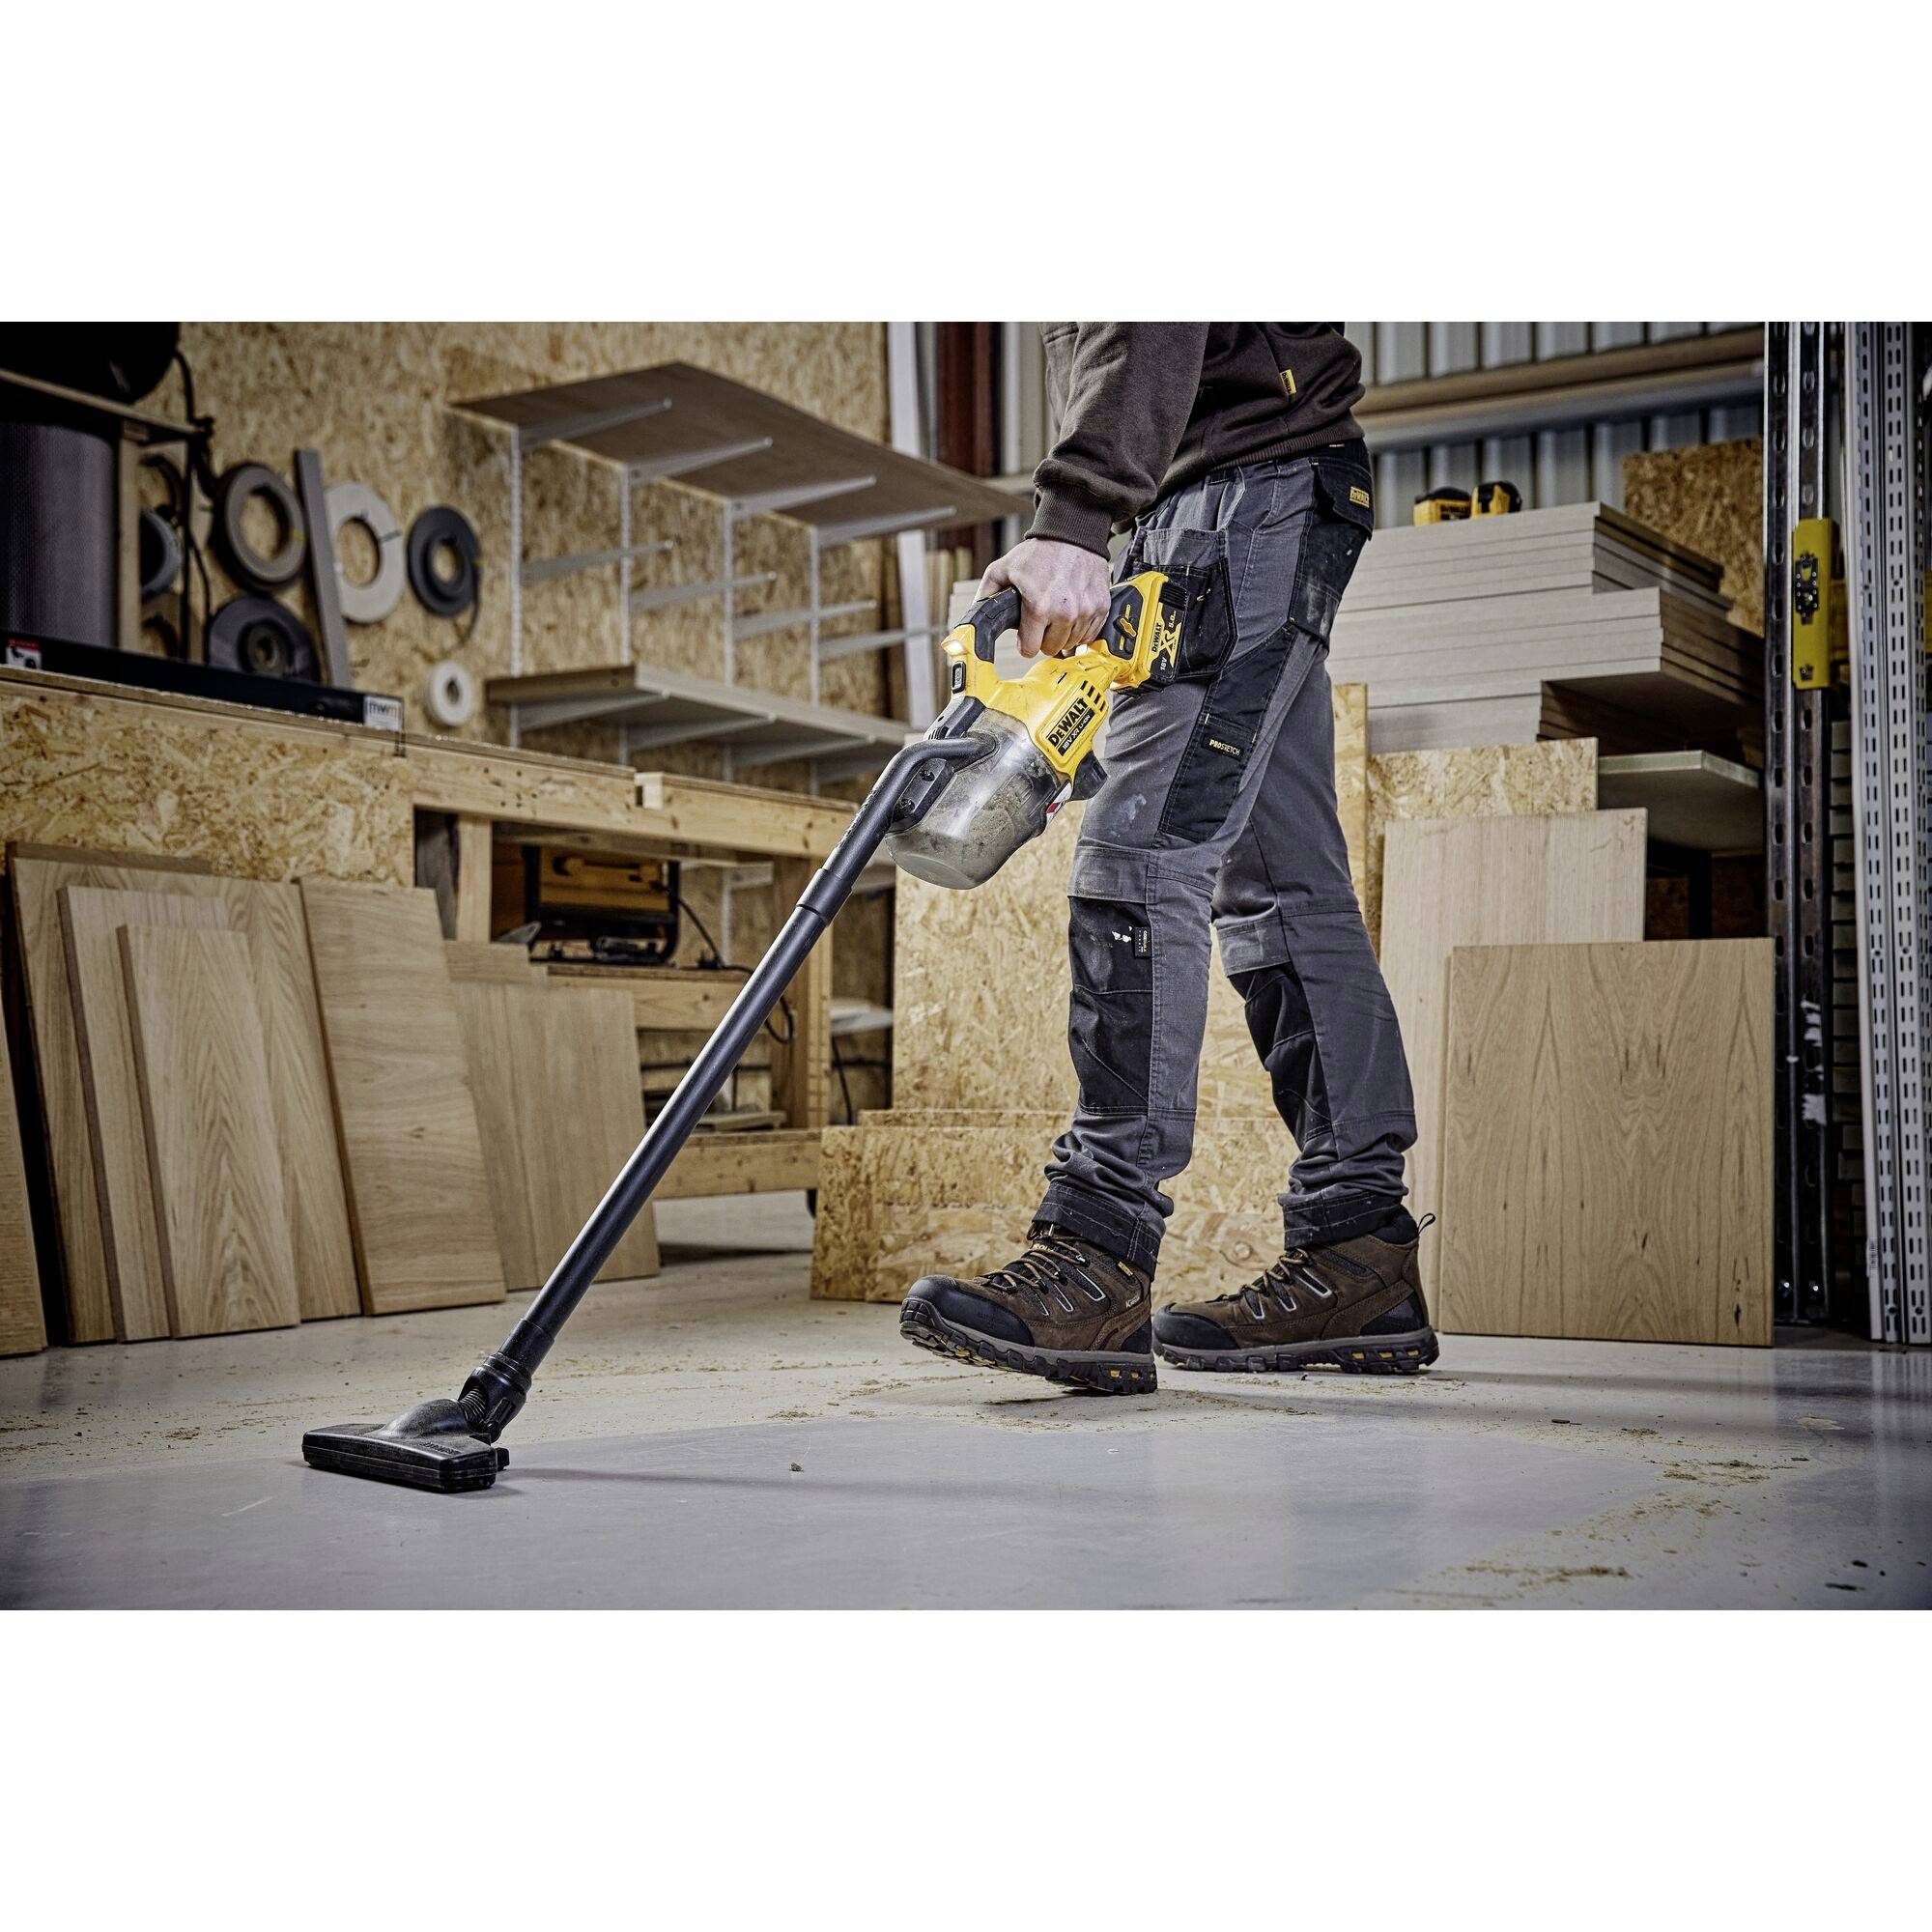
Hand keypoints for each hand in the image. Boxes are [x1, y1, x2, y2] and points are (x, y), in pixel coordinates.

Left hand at [978, 537, 1111, 656]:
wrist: (1072, 534)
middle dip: (1044, 638)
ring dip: (1063, 633)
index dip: (1024, 643)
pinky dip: (1081, 627)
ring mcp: (1086, 611)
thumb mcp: (1002, 569)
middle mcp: (1065, 613)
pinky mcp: (1101, 607)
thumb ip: (986, 594)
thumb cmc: (1039, 551)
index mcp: (1039, 607)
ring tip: (1057, 612)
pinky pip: (1090, 634)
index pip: (1029, 650)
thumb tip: (975, 617)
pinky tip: (1073, 611)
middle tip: (1042, 620)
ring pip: (1071, 643)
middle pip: (1051, 649)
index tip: (1026, 635)